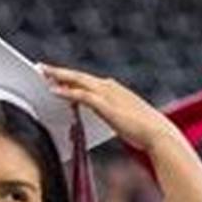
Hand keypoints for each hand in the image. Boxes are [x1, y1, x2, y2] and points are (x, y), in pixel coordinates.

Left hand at [40, 64, 181, 152]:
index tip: (59, 75)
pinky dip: (66, 91)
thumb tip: (110, 118)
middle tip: (42, 67)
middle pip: (80, 76)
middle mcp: (110, 88)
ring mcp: (108, 95)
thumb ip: (114, 115)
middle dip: (60, 71)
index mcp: (116, 90)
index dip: (72, 77)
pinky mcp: (105, 105)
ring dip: (59, 76)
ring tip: (42, 73)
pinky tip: (53, 90)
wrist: (159, 134)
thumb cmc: (146, 131)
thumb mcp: (127, 119)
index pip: (89, 80)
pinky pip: (80, 95)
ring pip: (78, 81)